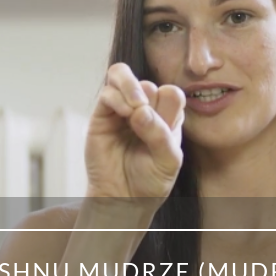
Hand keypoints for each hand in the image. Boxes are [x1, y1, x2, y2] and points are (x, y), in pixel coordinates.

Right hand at [84, 63, 185, 203]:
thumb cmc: (150, 181)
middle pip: (150, 84)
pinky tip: (125, 113)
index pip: (172, 94)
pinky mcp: (102, 115)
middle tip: (148, 119)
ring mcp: (122, 110)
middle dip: (151, 100)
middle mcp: (145, 109)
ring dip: (132, 87)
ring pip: (123, 75)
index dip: (169, 104)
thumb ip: (160, 136)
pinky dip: (117, 97)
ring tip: (136, 106)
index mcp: (167, 117)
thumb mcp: (168, 162)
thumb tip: (140, 110)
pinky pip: (107, 92)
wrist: (124, 199)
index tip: (166, 126)